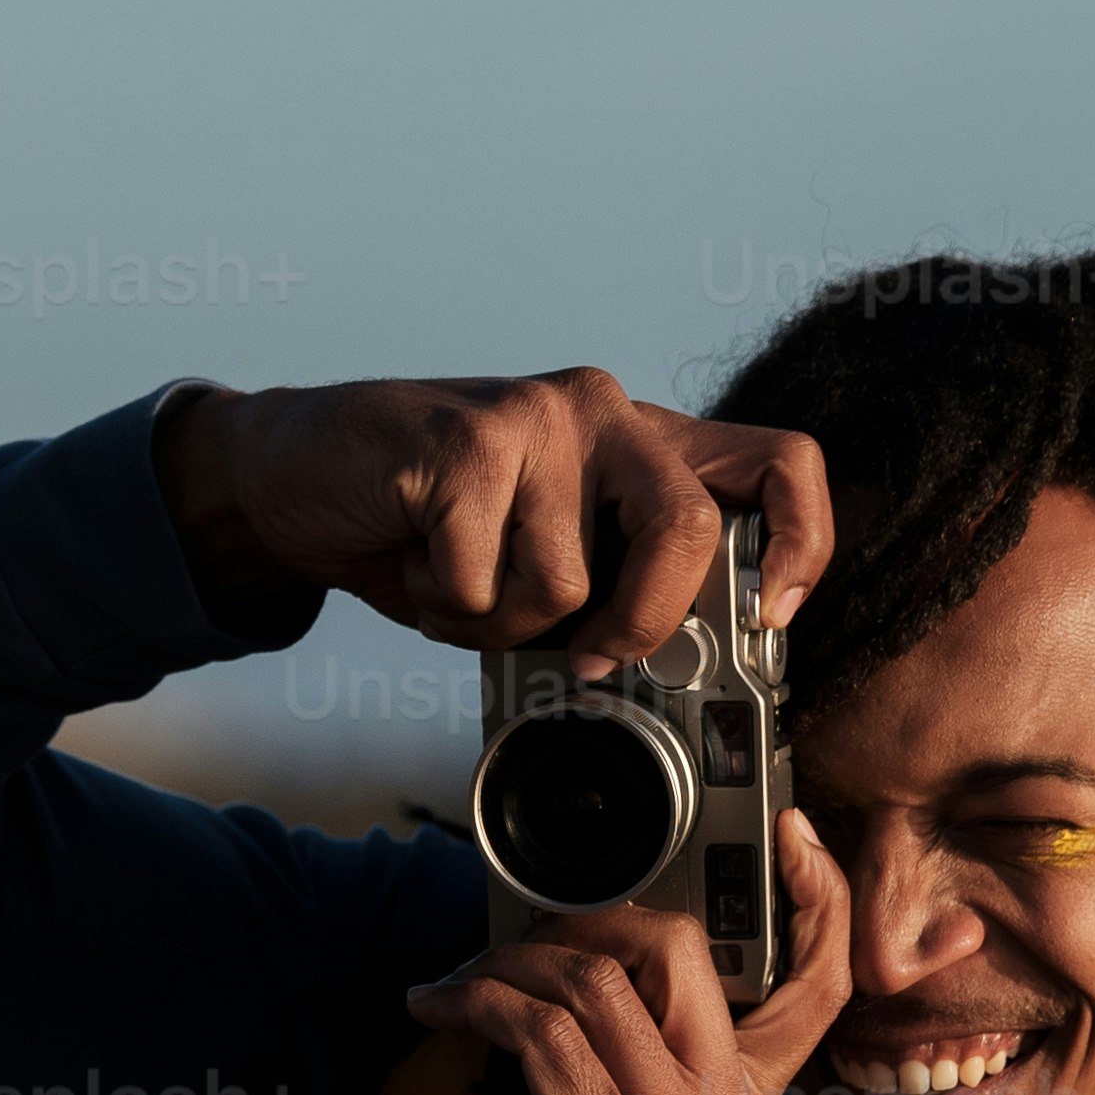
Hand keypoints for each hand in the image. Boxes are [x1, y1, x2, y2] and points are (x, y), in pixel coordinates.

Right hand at [156, 372, 830, 675]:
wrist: (293, 473)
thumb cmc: (427, 528)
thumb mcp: (539, 559)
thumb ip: (609, 591)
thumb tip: (667, 681)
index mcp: (645, 441)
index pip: (780, 465)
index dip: (801, 547)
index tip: (768, 622)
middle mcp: (606, 412)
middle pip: (688, 531)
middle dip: (635, 626)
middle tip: (583, 661)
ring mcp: (538, 417)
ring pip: (569, 580)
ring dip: (500, 623)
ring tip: (455, 588)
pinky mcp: (467, 441)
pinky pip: (482, 581)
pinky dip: (440, 606)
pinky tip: (412, 565)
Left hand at [411, 823, 856, 1094]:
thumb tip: (571, 1047)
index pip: (817, 982)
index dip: (815, 898)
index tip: (788, 838)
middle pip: (682, 946)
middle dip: (587, 918)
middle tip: (522, 942)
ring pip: (592, 982)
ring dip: (501, 967)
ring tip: (454, 987)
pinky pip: (538, 1037)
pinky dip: (476, 1007)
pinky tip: (439, 1014)